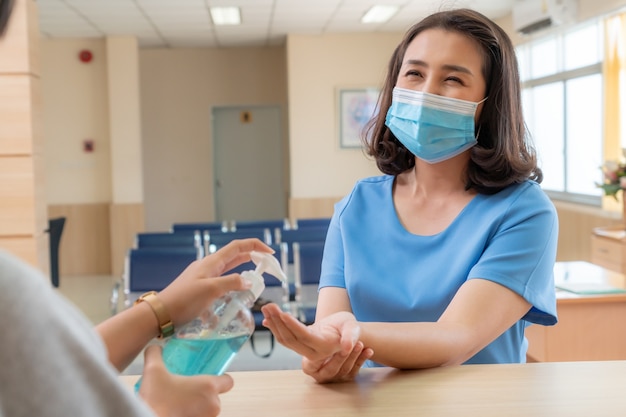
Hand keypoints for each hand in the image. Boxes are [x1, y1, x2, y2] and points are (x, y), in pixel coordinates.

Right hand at [139, 345, 232, 416]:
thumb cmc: (156, 401)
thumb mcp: (153, 371)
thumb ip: (155, 355)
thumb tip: (155, 348)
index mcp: (208, 386)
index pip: (228, 381)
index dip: (220, 378)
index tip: (207, 377)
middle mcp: (213, 404)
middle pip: (215, 395)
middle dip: (201, 393)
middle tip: (185, 389)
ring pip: (206, 408)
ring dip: (196, 405)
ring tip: (178, 402)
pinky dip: (190, 414)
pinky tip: (176, 411)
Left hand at [158, 238, 273, 326]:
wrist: (160, 314)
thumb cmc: (183, 300)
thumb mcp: (210, 290)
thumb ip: (231, 283)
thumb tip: (249, 281)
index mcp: (212, 262)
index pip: (238, 247)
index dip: (255, 246)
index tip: (270, 253)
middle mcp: (209, 267)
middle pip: (234, 257)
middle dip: (251, 259)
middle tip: (266, 267)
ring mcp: (204, 279)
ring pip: (228, 274)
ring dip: (241, 278)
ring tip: (252, 287)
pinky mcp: (200, 292)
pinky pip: (219, 289)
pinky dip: (229, 294)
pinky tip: (230, 309)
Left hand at [261, 304, 372, 382]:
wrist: (346, 332)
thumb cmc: (350, 327)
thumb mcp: (353, 329)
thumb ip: (351, 337)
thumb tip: (347, 347)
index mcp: (325, 347)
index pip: (305, 336)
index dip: (293, 326)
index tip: (283, 314)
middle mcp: (313, 351)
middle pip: (291, 338)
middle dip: (278, 322)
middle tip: (269, 306)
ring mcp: (305, 349)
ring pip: (285, 339)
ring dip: (274, 323)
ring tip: (266, 308)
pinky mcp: (300, 343)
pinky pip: (285, 338)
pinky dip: (275, 328)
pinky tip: (267, 319)